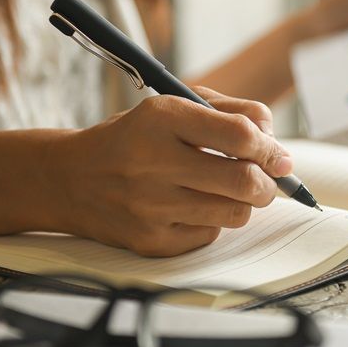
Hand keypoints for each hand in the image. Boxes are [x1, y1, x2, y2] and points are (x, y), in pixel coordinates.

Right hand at [53, 88, 290, 256]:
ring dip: (245, 203)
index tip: (276, 155)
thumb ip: (232, 114)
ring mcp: (151, 206)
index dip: (269, 147)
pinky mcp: (151, 240)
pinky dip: (212, 222)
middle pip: (244, 181)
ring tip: (231, 191)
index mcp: (161, 117)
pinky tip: (192, 207)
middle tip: (265, 179)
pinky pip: (210, 235)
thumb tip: (277, 148)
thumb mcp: (174, 106)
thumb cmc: (135, 138)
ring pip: (235, 213)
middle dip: (268, 182)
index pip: (239, 135)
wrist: (70, 179)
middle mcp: (153, 161)